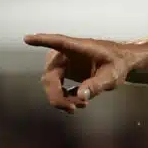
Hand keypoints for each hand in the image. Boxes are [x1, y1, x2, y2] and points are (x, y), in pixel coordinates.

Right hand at [25, 33, 147, 112]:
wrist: (120, 63)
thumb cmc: (117, 63)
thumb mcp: (112, 76)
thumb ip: (97, 85)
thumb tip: (80, 96)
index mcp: (77, 47)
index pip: (57, 42)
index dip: (42, 41)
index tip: (27, 38)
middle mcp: (64, 54)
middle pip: (50, 76)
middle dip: (57, 96)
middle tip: (72, 109)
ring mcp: (61, 63)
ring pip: (51, 84)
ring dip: (62, 99)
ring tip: (81, 105)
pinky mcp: (62, 72)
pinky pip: (55, 87)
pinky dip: (64, 98)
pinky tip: (78, 103)